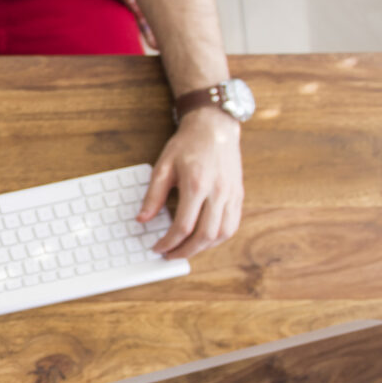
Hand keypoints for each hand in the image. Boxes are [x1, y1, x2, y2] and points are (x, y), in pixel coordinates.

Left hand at [139, 106, 244, 259]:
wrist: (214, 127)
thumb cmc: (187, 144)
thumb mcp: (163, 166)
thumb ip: (153, 195)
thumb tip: (142, 219)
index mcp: (197, 184)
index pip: (184, 226)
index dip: (169, 242)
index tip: (157, 247)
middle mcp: (218, 191)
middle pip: (205, 235)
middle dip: (186, 251)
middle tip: (170, 255)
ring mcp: (232, 194)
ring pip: (223, 234)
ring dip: (204, 248)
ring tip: (186, 249)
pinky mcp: (239, 195)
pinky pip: (232, 225)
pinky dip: (218, 237)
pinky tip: (204, 238)